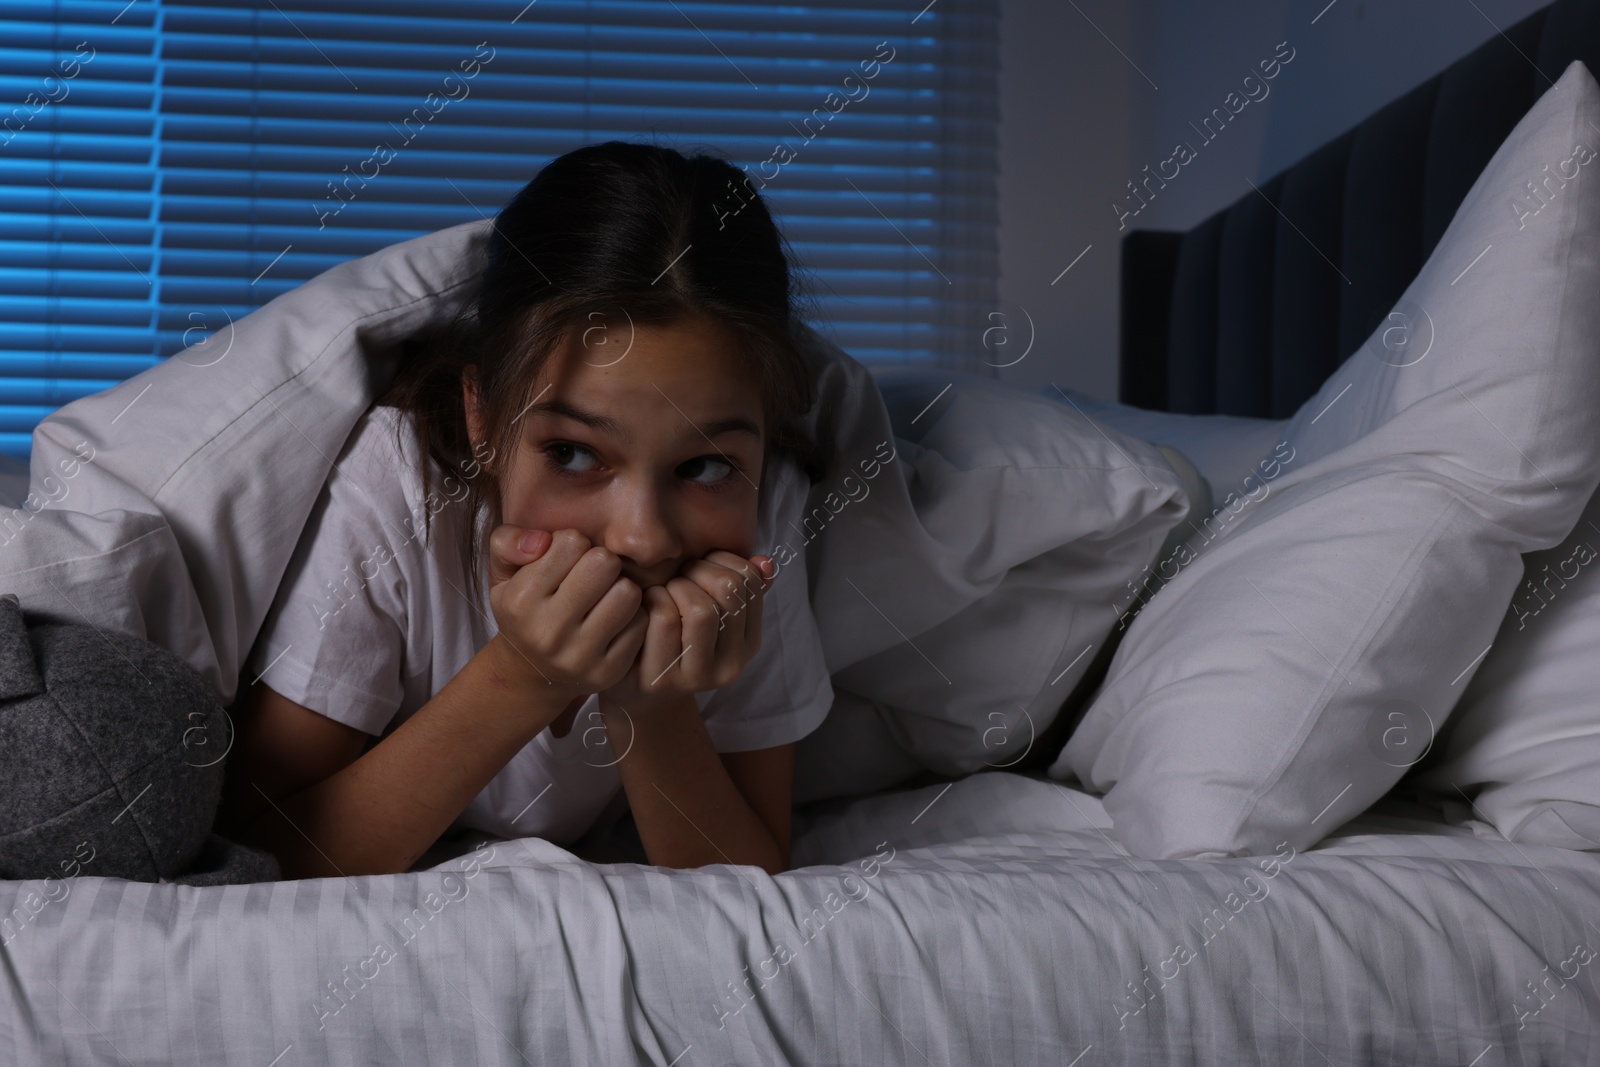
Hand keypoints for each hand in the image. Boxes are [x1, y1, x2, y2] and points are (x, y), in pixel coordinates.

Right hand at [484, 526, 648, 705]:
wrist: (531, 671)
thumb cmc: (524, 608)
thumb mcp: (502, 573)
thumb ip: (506, 542)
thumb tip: (541, 540)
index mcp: (520, 602)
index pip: (572, 542)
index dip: (573, 544)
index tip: (565, 561)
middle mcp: (547, 633)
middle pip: (605, 563)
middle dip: (602, 562)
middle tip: (592, 576)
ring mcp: (579, 657)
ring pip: (628, 593)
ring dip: (621, 588)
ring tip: (605, 596)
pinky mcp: (608, 672)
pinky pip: (641, 623)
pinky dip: (633, 615)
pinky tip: (613, 620)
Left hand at [598, 550, 773, 717]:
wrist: (637, 688)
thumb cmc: (674, 636)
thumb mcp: (711, 611)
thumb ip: (739, 587)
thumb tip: (764, 562)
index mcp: (748, 644)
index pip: (751, 582)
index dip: (721, 560)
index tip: (701, 564)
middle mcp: (732, 665)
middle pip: (728, 592)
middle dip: (698, 570)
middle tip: (679, 576)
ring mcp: (699, 676)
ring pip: (700, 608)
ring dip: (676, 586)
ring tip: (664, 590)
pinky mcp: (664, 678)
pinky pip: (664, 617)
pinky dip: (652, 597)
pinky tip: (645, 606)